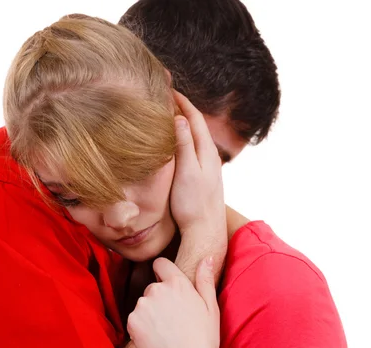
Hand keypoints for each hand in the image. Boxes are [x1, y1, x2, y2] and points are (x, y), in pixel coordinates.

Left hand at [127, 257, 218, 347]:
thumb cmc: (202, 339)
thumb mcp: (211, 308)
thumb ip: (205, 280)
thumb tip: (206, 258)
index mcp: (177, 284)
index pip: (161, 263)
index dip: (163, 272)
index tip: (167, 283)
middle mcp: (157, 289)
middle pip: (153, 287)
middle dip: (159, 298)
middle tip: (173, 319)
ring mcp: (142, 305)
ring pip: (144, 304)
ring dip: (150, 313)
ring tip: (165, 331)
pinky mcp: (132, 320)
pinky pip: (135, 319)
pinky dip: (142, 327)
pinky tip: (155, 339)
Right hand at [170, 91, 225, 237]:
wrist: (204, 230)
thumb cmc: (194, 204)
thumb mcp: (187, 172)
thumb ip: (184, 145)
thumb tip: (180, 118)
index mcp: (206, 151)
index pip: (194, 118)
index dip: (182, 101)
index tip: (167, 89)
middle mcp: (209, 155)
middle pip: (196, 124)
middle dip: (182, 108)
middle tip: (165, 96)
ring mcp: (206, 166)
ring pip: (194, 136)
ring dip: (182, 123)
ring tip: (167, 114)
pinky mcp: (201, 176)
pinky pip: (192, 148)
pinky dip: (182, 138)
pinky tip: (174, 143)